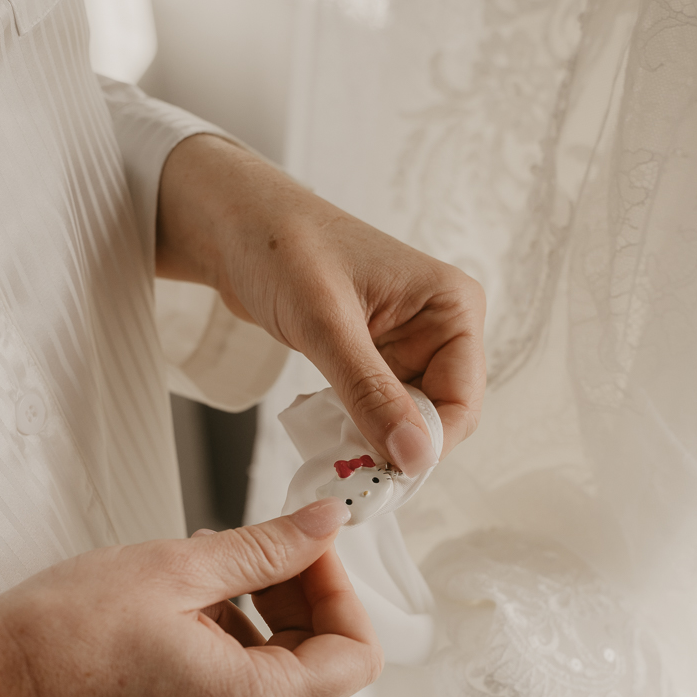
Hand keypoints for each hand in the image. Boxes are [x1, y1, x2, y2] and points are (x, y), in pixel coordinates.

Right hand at [0, 499, 380, 696]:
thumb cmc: (63, 634)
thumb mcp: (179, 568)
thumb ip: (268, 548)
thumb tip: (325, 524)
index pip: (355, 657)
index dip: (341, 592)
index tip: (311, 548)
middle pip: (314, 662)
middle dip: (297, 595)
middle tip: (259, 543)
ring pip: (270, 670)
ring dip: (256, 613)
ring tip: (202, 570)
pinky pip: (230, 686)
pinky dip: (224, 640)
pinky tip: (181, 604)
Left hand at [156, 135, 485, 476]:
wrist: (234, 223)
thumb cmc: (281, 248)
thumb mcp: (326, 324)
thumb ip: (371, 393)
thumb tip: (416, 457)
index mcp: (451, 306)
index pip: (462, 402)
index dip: (429, 445)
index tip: (383, 472)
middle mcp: (440, 326)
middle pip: (438, 417)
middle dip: (398, 446)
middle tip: (350, 467)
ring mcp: (409, 344)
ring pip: (406, 420)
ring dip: (372, 440)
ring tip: (331, 444)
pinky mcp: (377, 357)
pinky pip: (378, 410)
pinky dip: (354, 426)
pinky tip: (324, 424)